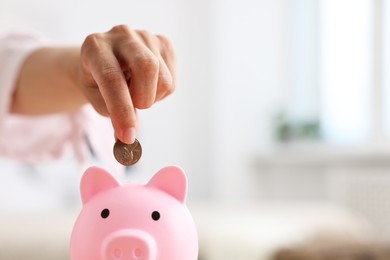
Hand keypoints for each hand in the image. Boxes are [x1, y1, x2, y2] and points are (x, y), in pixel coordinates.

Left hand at [78, 25, 175, 143]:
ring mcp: (145, 36)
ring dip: (153, 98)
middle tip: (136, 108)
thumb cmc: (98, 82)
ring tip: (138, 93)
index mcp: (95, 46)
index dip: (122, 110)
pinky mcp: (164, 43)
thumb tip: (129, 136)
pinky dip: (162, 92)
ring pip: (164, 78)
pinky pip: (173, 79)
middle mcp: (121, 34)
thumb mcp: (96, 99)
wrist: (105, 60)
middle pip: (147, 67)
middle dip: (144, 98)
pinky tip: (148, 85)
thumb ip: (112, 115)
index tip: (127, 135)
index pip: (112, 78)